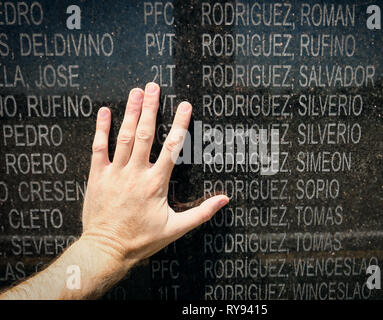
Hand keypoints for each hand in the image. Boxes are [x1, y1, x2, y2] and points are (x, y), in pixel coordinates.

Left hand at [80, 82, 228, 267]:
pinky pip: (98, 148)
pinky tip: (105, 112)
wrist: (106, 250)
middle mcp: (135, 173)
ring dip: (130, 112)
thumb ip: (202, 212)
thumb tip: (225, 200)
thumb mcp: (176, 228)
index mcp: (156, 183)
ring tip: (136, 92)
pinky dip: (101, 129)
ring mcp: (115, 173)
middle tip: (153, 87)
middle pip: (145, 134)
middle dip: (150, 108)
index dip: (180, 124)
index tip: (185, 105)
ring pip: (123, 137)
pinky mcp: (97, 176)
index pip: (172, 147)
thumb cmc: (142, 240)